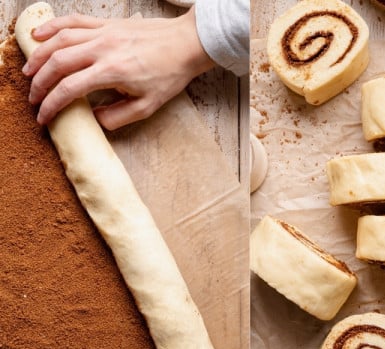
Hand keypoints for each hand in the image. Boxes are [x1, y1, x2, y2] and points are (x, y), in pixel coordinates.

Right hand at [22, 7, 215, 129]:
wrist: (186, 44)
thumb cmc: (170, 74)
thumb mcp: (148, 106)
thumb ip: (119, 116)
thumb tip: (95, 121)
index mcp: (112, 71)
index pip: (70, 88)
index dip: (52, 104)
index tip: (43, 116)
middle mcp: (102, 49)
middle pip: (57, 63)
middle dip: (39, 83)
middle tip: (33, 98)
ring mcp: (102, 33)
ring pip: (59, 40)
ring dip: (39, 56)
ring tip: (28, 72)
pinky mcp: (105, 23)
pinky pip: (72, 21)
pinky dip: (52, 28)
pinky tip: (39, 36)